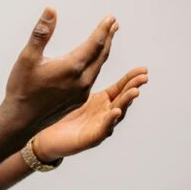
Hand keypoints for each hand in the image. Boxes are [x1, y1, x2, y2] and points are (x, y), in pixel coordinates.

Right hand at [2, 8, 118, 132]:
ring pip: (98, 67)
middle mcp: (82, 81)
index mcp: (72, 67)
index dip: (104, 29)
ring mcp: (82, 92)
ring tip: (107, 39)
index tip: (111, 18)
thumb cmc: (22, 88)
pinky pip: (93, 79)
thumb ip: (42, 33)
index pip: (95, 43)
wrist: (21, 120)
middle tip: (113, 24)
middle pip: (101, 55)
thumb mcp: (28, 57)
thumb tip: (51, 10)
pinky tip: (94, 62)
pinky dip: (96, 65)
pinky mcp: (79, 100)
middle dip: (108, 38)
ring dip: (104, 51)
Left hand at [33, 67, 148, 161]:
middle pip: (123, 99)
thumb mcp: (72, 91)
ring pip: (117, 114)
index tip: (143, 69)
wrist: (46, 138)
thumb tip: (84, 51)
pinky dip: (110, 121)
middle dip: (134, 88)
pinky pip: (103, 129)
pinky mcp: (90, 139)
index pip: (120, 88)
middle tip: (144, 78)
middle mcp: (105, 114)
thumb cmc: (59, 114)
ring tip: (134, 92)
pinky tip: (115, 111)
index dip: (132, 79)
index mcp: (102, 101)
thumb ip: (81, 75)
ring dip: (126, 103)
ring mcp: (100, 127)